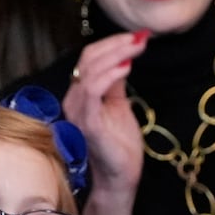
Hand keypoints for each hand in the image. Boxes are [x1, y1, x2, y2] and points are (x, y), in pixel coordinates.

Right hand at [61, 31, 148, 193]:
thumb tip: (122, 57)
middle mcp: (73, 99)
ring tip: (137, 48)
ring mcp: (78, 110)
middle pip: (88, 59)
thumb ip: (116, 83)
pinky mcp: (88, 122)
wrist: (120, 177)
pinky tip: (127, 68)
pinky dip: (110, 74)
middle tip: (140, 38)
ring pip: (90, 70)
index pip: (89, 58)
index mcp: (80, 94)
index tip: (137, 37)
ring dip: (116, 54)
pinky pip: (93, 90)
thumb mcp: (119, 106)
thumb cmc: (120, 145)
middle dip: (116, 44)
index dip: (111, 43)